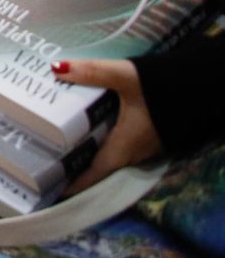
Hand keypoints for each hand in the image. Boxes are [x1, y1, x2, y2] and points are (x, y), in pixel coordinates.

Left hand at [54, 59, 161, 195]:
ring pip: (112, 156)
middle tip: (49, 163)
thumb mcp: (125, 76)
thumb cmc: (165, 87)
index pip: (95, 174)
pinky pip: (122, 145)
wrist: (207, 86)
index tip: (52, 189)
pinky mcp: (151, 136)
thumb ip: (93, 72)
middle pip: (100, 167)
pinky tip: (91, 128)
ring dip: (91, 155)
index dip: (74, 183)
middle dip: (77, 168)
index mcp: (124, 146)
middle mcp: (134, 152)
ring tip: (62, 146)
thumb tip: (56, 68)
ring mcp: (145, 146)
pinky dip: (104, 142)